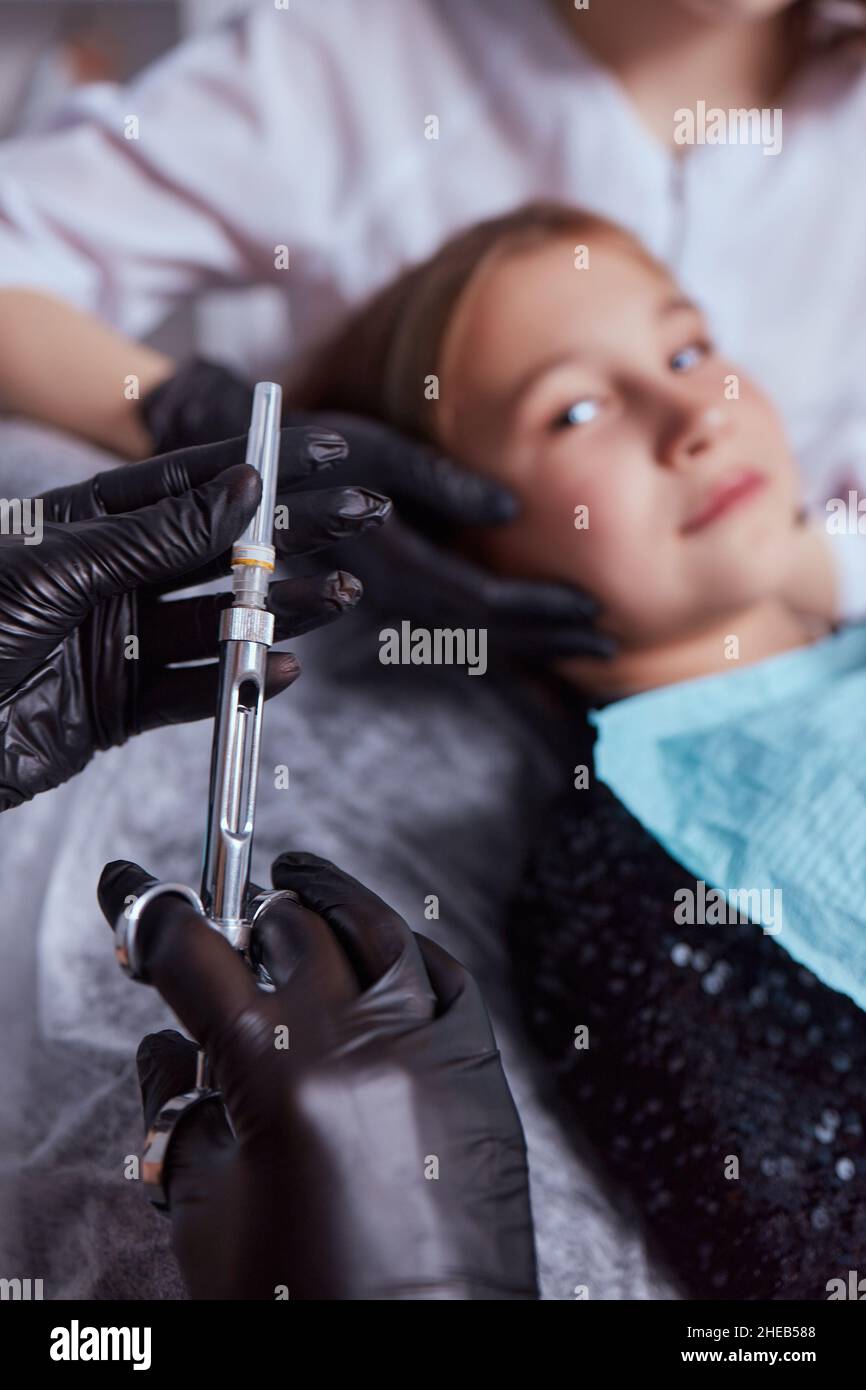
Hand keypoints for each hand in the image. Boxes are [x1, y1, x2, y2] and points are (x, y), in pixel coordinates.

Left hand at [0, 430, 387, 810]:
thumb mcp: (60, 568)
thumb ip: (157, 536)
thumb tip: (244, 491)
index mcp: (84, 524)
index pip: (188, 484)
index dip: (258, 466)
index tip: (320, 450)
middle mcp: (107, 578)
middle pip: (216, 551)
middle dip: (290, 536)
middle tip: (360, 517)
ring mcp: (114, 642)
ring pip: (215, 624)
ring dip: (278, 613)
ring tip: (340, 595)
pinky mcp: (115, 708)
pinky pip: (190, 692)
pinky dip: (235, 684)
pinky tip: (278, 667)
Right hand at [97, 852, 538, 1300]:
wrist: (418, 1353)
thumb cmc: (304, 1305)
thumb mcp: (204, 1207)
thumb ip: (178, 1107)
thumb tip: (170, 1045)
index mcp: (282, 1077)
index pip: (197, 956)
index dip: (148, 914)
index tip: (133, 896)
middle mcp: (364, 1041)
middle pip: (287, 927)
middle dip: (237, 926)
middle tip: (214, 940)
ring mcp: (432, 1046)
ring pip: (373, 926)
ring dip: (323, 903)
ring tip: (293, 889)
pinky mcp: (479, 1067)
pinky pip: (443, 971)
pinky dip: (401, 948)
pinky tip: (379, 945)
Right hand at [142, 358, 613, 661]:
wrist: (237, 476)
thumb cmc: (305, 449)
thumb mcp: (371, 448)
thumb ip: (443, 480)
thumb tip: (515, 510)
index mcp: (390, 563)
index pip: (482, 603)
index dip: (542, 610)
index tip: (598, 610)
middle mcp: (388, 600)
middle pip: (483, 635)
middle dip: (550, 639)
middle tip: (612, 641)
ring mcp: (383, 607)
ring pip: (468, 641)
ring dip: (528, 646)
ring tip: (586, 646)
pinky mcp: (382, 599)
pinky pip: (449, 633)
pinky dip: (496, 639)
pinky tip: (527, 639)